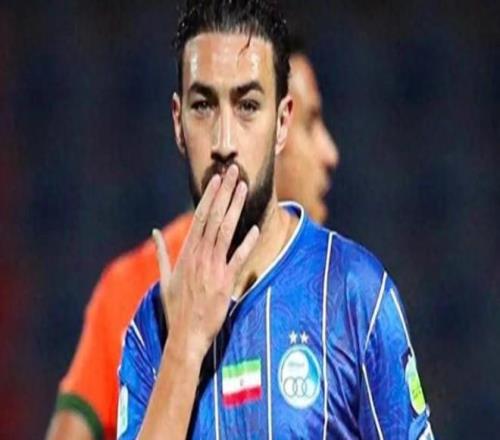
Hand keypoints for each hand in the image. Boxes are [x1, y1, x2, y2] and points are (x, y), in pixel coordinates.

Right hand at [152, 164, 259, 361]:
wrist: (184, 336)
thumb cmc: (175, 308)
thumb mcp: (164, 278)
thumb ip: (161, 254)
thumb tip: (154, 233)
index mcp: (186, 253)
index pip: (199, 217)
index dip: (210, 196)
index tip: (217, 179)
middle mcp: (198, 256)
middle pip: (212, 218)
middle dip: (223, 193)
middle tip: (233, 172)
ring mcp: (211, 268)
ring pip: (224, 231)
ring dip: (234, 208)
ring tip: (243, 188)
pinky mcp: (224, 282)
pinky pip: (237, 259)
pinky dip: (246, 244)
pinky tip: (256, 229)